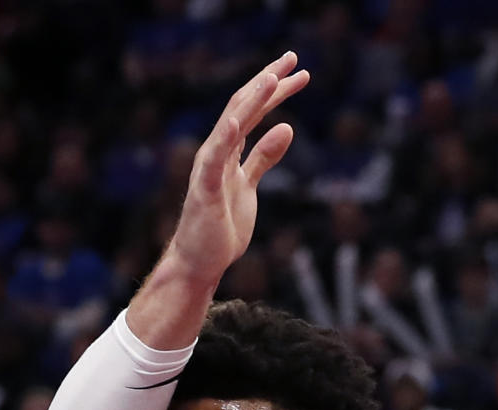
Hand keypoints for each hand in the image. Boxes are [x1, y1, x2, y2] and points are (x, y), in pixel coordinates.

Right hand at [167, 51, 308, 285]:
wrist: (199, 262)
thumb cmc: (221, 227)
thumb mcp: (249, 186)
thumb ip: (263, 157)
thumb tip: (286, 128)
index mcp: (228, 151)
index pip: (253, 111)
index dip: (275, 89)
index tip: (299, 72)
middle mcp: (217, 152)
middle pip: (243, 107)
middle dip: (268, 82)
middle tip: (293, 58)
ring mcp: (209, 170)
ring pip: (231, 126)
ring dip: (251, 102)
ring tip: (272, 79)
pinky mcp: (206, 191)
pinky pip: (214, 161)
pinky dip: (224, 139)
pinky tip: (237, 121)